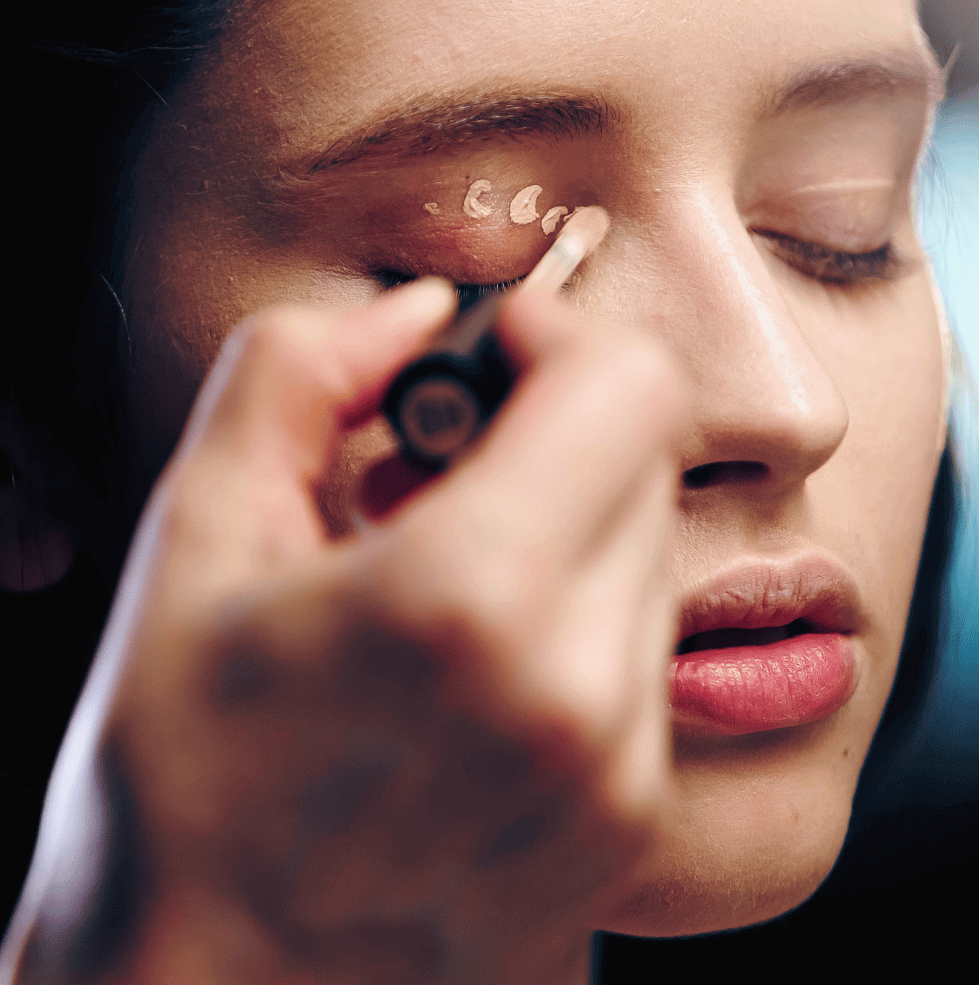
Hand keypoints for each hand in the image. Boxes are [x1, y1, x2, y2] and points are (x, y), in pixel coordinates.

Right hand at [5, 279, 684, 984]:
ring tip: (442, 570)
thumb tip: (409, 313)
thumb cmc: (170, 796)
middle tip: (435, 470)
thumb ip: (295, 377)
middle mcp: (580, 694)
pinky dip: (573, 609)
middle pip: (645, 459)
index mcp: (469, 604)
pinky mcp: (629, 822)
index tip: (484, 360)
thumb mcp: (192, 545)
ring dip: (560, 521)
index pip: (628, 387)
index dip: (559, 338)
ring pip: (650, 552)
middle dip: (549, 427)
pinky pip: (642, 651)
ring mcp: (621, 773)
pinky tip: (473, 650)